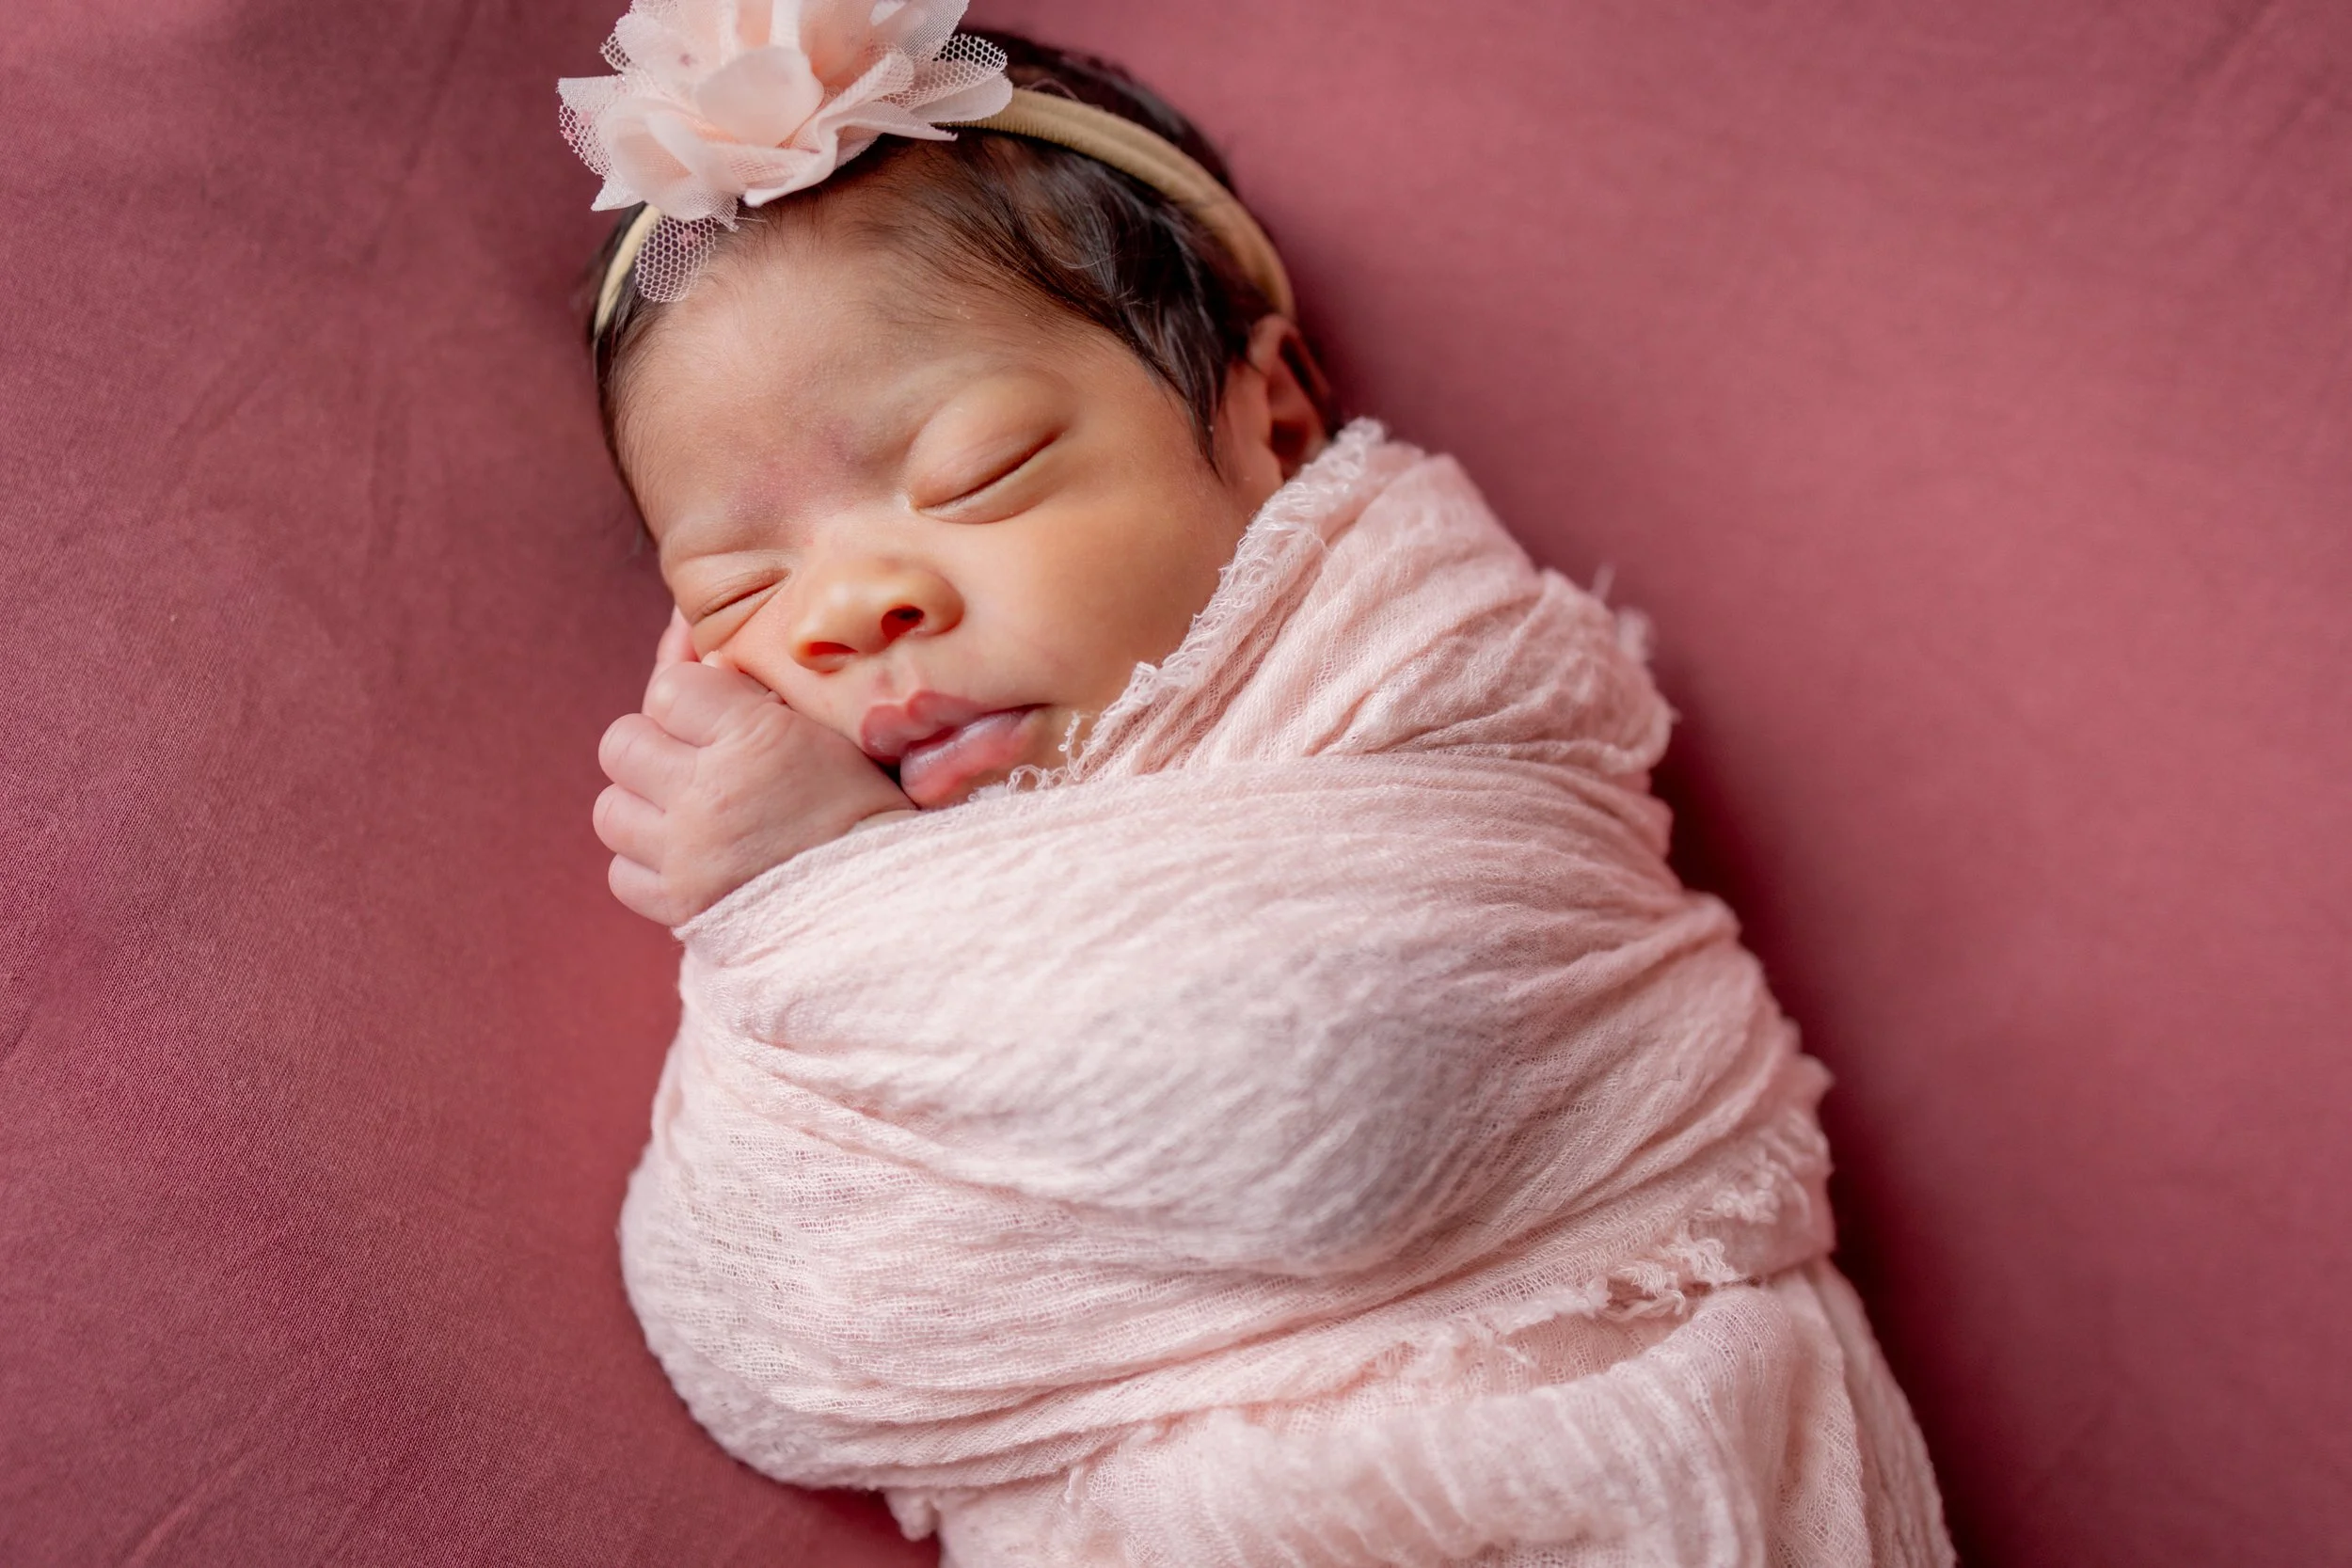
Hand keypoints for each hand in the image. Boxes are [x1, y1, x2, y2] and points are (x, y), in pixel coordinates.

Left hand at [594, 610, 911, 924]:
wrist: (881, 898)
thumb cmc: (860, 808)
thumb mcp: (823, 730)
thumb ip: (756, 690)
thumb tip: (700, 656)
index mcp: (754, 738)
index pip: (667, 688)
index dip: (690, 697)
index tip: (719, 717)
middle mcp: (709, 793)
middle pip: (622, 743)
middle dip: (654, 747)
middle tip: (694, 762)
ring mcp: (686, 854)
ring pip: (610, 808)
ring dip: (642, 806)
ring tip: (686, 812)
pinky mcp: (678, 906)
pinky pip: (620, 872)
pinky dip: (646, 864)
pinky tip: (688, 858)